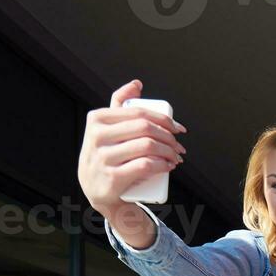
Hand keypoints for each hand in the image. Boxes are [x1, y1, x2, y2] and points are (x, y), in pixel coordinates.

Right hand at [77, 80, 186, 221]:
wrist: (97, 190)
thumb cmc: (106, 155)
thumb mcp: (106, 127)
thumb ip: (118, 103)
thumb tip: (137, 84)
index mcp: (97, 119)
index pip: (139, 113)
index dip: (164, 119)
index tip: (178, 129)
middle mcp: (97, 136)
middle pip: (145, 128)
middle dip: (169, 136)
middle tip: (178, 146)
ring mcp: (103, 158)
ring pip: (148, 146)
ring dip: (170, 151)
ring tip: (176, 157)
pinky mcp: (112, 178)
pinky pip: (145, 165)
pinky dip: (163, 164)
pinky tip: (169, 166)